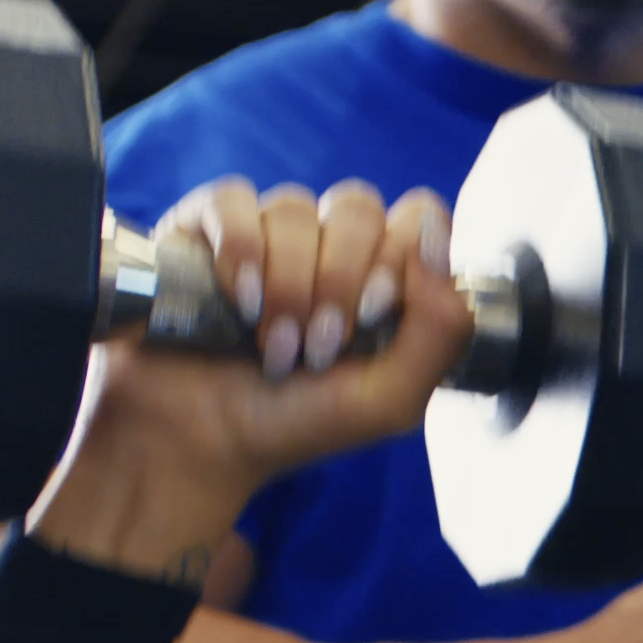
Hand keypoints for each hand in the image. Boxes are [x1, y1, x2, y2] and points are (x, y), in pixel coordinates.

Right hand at [30, 179, 470, 582]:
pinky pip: (233, 199)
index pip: (418, 217)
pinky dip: (240, 251)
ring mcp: (267, 232)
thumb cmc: (296, 424)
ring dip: (287, 286)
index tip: (373, 318)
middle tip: (316, 348)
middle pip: (358, 207)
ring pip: (296, 208)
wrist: (201, 442)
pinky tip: (238, 303)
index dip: (400, 259)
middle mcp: (329, 246)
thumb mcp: (390, 400)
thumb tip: (434, 237)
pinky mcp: (205, 228)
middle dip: (339, 283)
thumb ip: (441, 328)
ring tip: (272, 347)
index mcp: (383, 278)